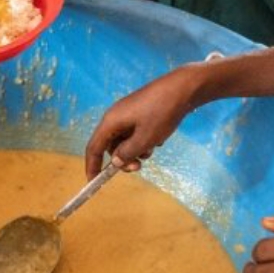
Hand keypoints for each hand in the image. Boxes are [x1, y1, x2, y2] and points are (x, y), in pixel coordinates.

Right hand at [84, 66, 199, 178]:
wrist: (181, 90)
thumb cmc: (160, 114)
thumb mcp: (144, 139)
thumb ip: (127, 153)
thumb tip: (115, 162)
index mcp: (111, 121)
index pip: (94, 147)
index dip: (92, 165)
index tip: (93, 182)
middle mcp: (115, 117)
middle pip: (111, 145)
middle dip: (123, 159)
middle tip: (139, 167)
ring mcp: (128, 114)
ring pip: (125, 141)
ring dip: (136, 150)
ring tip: (153, 147)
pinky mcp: (139, 113)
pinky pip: (135, 133)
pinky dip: (144, 140)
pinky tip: (159, 137)